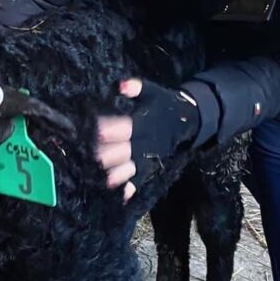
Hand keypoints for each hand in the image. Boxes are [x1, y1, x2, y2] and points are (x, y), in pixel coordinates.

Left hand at [97, 79, 200, 200]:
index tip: (96, 130)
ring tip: (102, 177)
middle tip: (93, 157)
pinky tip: (121, 195)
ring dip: (116, 172)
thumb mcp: (151, 92)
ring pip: (129, 167)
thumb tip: (121, 85)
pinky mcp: (149, 166)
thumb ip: (136, 87)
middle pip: (123, 150)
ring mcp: (146, 157)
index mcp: (140, 124)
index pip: (123, 127)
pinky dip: (131, 187)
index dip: (109, 129)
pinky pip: (139, 179)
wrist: (187, 121)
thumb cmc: (163, 105)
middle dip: (107, 154)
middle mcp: (143, 142)